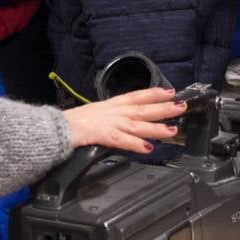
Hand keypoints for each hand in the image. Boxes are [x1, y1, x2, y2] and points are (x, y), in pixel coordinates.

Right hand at [64, 87, 187, 153]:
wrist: (57, 127)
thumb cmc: (74, 122)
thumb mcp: (96, 114)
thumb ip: (112, 116)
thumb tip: (126, 122)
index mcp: (112, 104)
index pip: (137, 95)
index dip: (154, 93)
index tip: (170, 91)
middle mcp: (114, 111)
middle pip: (143, 108)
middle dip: (164, 108)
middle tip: (182, 106)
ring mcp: (109, 122)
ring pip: (138, 124)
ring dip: (156, 127)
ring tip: (172, 130)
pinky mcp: (103, 135)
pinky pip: (123, 140)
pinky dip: (136, 143)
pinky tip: (148, 148)